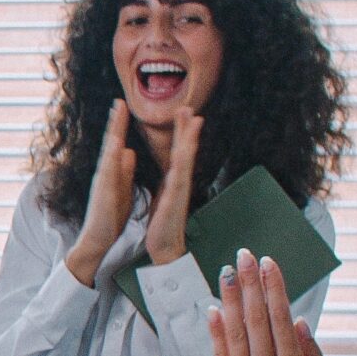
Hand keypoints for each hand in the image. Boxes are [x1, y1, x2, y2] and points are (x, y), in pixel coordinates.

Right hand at [65, 100, 137, 288]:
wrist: (97, 240)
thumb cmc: (109, 216)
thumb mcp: (122, 188)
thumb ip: (124, 170)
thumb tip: (129, 151)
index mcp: (110, 172)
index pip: (116, 144)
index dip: (120, 125)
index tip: (123, 106)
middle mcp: (103, 173)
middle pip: (110, 143)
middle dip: (115, 122)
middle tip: (119, 101)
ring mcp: (101, 182)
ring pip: (108, 153)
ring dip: (112, 133)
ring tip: (117, 114)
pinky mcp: (102, 193)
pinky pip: (108, 172)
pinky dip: (112, 156)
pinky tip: (117, 144)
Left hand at [143, 109, 199, 265]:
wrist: (165, 247)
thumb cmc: (164, 223)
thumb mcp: (165, 196)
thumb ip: (169, 180)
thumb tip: (173, 168)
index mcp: (174, 180)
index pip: (178, 151)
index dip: (181, 132)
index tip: (183, 112)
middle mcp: (180, 183)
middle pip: (185, 151)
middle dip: (187, 130)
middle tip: (189, 107)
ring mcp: (179, 192)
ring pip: (185, 161)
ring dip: (189, 141)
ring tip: (193, 123)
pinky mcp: (173, 202)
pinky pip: (178, 181)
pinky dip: (180, 167)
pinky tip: (182, 155)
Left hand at [209, 250, 344, 355]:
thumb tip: (300, 324)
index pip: (282, 319)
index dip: (274, 288)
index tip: (268, 262)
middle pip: (256, 320)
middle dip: (250, 284)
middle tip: (243, 255)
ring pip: (235, 335)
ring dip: (231, 301)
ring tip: (227, 273)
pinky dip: (216, 334)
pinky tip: (214, 312)